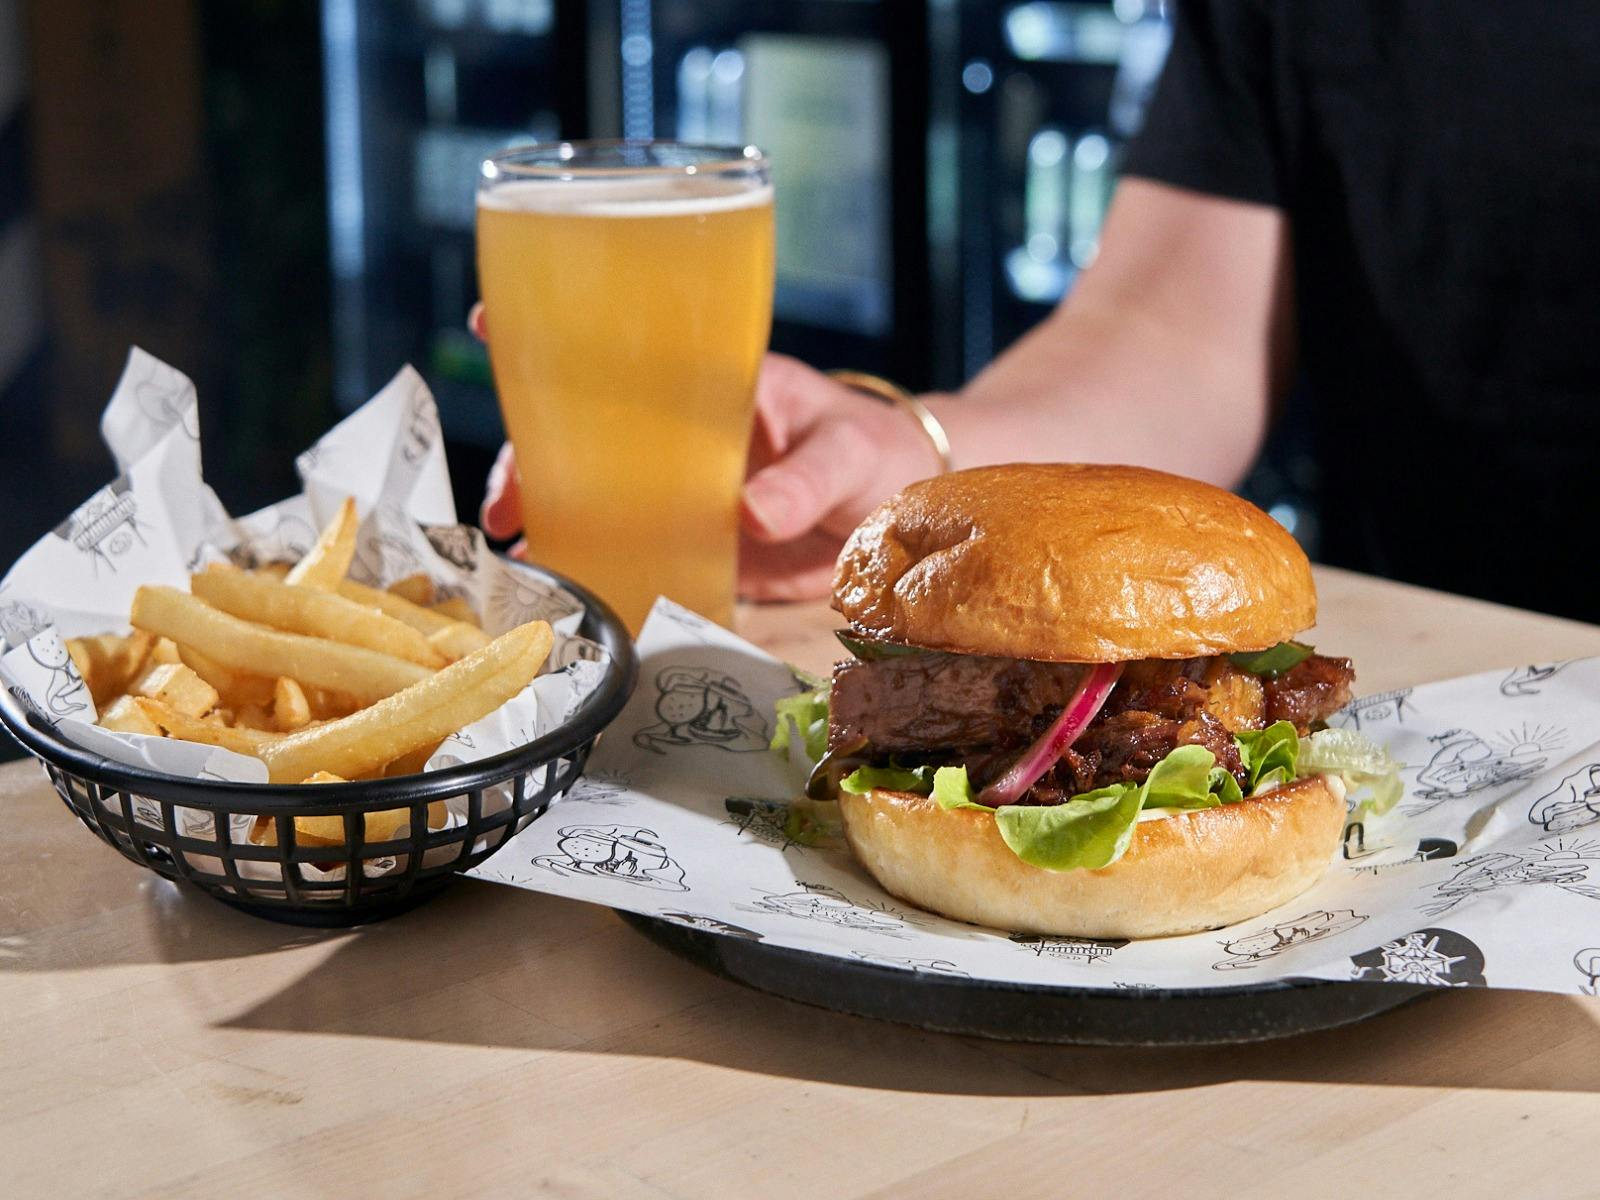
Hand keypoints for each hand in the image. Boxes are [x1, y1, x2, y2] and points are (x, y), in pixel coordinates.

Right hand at [470, 303, 943, 600]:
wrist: (903, 508)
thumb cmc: (875, 451)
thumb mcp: (848, 454)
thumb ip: (806, 481)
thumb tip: (755, 512)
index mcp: (710, 383)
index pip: (621, 345)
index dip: (552, 329)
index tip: (491, 320)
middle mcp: (677, 430)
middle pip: (582, 428)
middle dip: (531, 454)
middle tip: (505, 500)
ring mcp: (676, 485)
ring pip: (591, 486)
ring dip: (544, 509)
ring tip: (514, 545)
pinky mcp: (688, 537)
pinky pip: (626, 543)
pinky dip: (587, 558)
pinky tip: (553, 578)